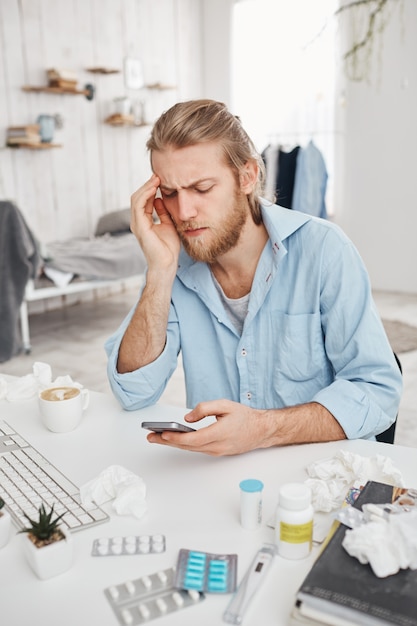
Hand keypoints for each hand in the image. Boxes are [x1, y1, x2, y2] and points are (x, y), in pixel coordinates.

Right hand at [130, 174, 180, 270]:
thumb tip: (160, 199)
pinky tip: (154, 189)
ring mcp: (137, 224)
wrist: (167, 263)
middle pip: (138, 197)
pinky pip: (139, 206)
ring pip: (136, 199)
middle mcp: (137, 222)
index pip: (143, 200)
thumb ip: (163, 212)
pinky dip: (145, 195)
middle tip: (158, 175)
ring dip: (146, 187)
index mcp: (143, 221)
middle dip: (147, 185)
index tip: (160, 179)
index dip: (150, 188)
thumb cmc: (168, 248)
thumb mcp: (168, 224)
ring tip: (156, 179)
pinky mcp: (140, 227)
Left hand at [146, 399, 268, 455]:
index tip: (163, 434)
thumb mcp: (225, 405)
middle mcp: (217, 446)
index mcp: (219, 433)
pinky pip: (197, 449)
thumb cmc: (244, 417)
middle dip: (167, 442)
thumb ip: (205, 408)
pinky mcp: (217, 452)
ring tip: (157, 437)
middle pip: (187, 446)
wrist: (261, 430)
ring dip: (173, 444)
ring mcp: (217, 451)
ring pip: (191, 449)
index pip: (193, 439)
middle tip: (151, 437)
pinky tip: (174, 439)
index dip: (176, 437)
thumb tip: (187, 417)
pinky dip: (184, 445)